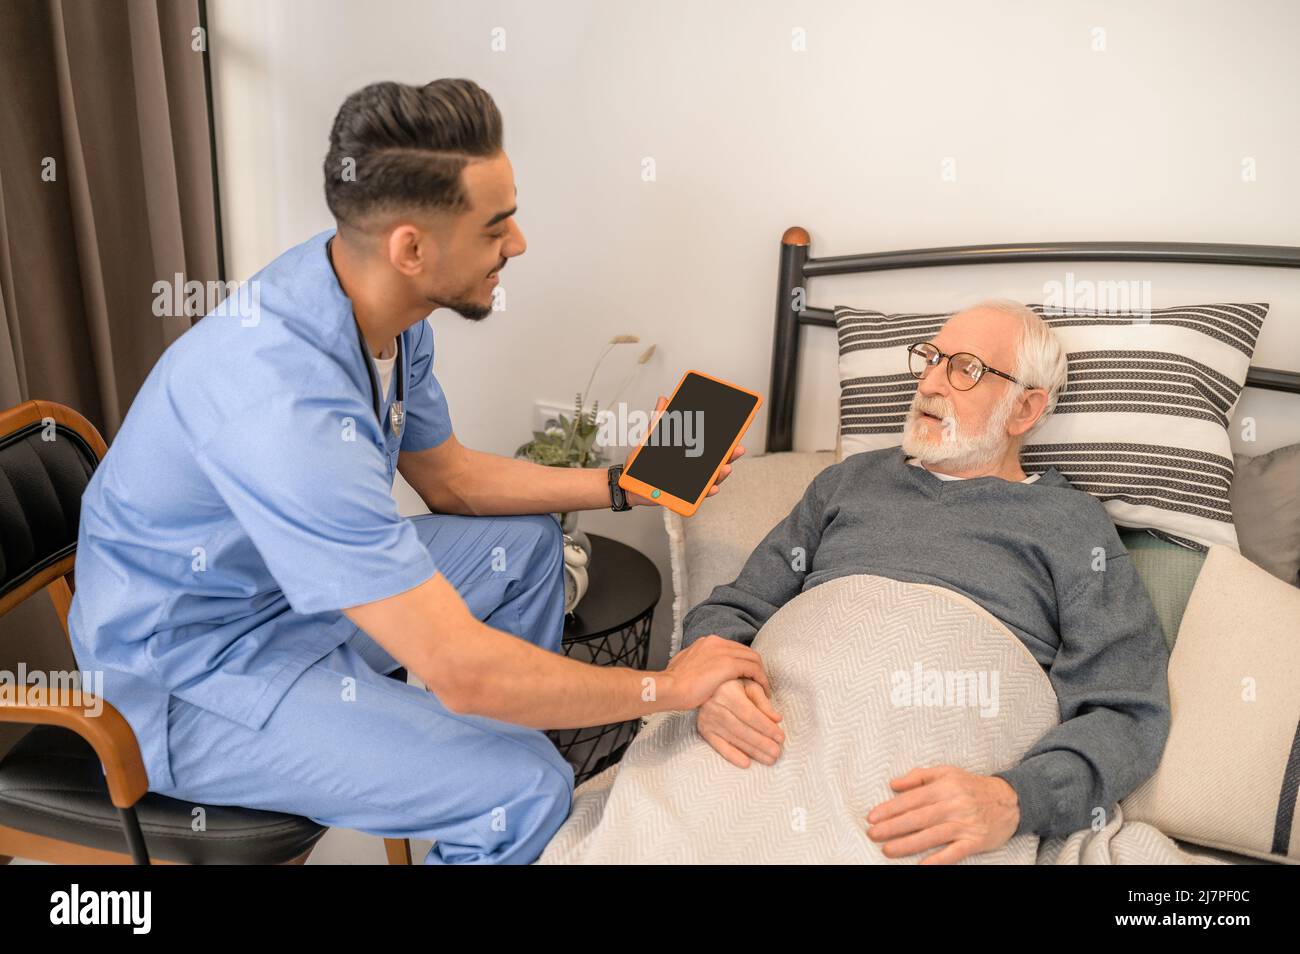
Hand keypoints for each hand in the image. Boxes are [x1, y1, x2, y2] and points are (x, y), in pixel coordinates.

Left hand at [624, 396, 745, 506]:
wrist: (629, 481)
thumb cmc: (642, 461)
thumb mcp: (651, 438)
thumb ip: (659, 420)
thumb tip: (664, 399)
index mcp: (689, 452)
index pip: (712, 446)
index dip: (725, 441)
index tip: (735, 434)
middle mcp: (694, 467)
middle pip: (718, 462)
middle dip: (730, 456)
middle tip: (737, 449)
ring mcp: (691, 482)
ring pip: (712, 478)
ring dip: (721, 474)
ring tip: (725, 468)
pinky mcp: (684, 495)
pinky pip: (699, 495)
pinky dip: (707, 491)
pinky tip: (712, 487)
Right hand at [661, 635, 770, 710]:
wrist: (669, 687)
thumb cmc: (674, 683)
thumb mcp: (684, 665)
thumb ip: (696, 663)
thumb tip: (698, 669)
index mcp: (707, 642)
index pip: (733, 648)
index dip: (743, 662)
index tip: (746, 676)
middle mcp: (716, 642)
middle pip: (745, 651)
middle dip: (755, 666)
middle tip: (758, 682)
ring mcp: (723, 651)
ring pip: (753, 658)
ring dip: (761, 673)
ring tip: (763, 688)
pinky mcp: (729, 664)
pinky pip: (754, 669)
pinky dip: (761, 679)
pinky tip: (763, 690)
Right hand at [697, 677, 783, 767]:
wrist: (707, 684)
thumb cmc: (734, 684)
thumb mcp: (750, 685)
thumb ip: (763, 702)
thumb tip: (777, 719)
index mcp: (728, 692)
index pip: (750, 714)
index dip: (766, 727)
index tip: (781, 737)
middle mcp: (715, 706)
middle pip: (742, 729)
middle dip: (761, 742)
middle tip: (777, 752)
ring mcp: (708, 719)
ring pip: (733, 738)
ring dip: (753, 751)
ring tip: (770, 759)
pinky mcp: (704, 729)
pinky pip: (718, 746)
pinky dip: (732, 756)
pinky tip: (746, 763)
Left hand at [865, 765, 1019, 863]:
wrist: (1010, 800)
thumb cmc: (972, 786)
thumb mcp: (947, 773)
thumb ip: (919, 776)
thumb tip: (893, 784)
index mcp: (944, 787)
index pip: (911, 799)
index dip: (890, 809)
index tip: (872, 817)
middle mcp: (953, 805)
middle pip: (918, 818)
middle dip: (892, 827)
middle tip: (873, 834)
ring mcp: (965, 824)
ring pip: (931, 836)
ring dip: (907, 844)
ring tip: (887, 850)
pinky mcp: (975, 841)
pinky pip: (954, 853)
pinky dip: (937, 861)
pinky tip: (921, 866)